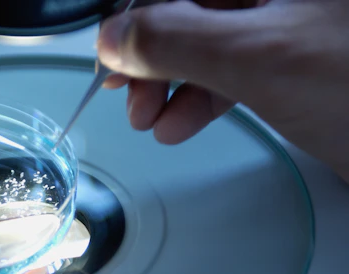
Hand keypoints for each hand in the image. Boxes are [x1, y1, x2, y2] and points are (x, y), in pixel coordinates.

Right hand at [98, 0, 348, 181]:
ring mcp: (294, 22)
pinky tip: (182, 123)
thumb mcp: (259, 58)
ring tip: (152, 120)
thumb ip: (174, 40)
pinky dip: (205, 96)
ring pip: (213, 40)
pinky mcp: (298, 59)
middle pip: (195, 6)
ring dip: (174, 83)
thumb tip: (115, 37)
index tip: (113, 49)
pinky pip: (237, 67)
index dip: (139, 11)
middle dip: (155, 55)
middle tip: (130, 93)